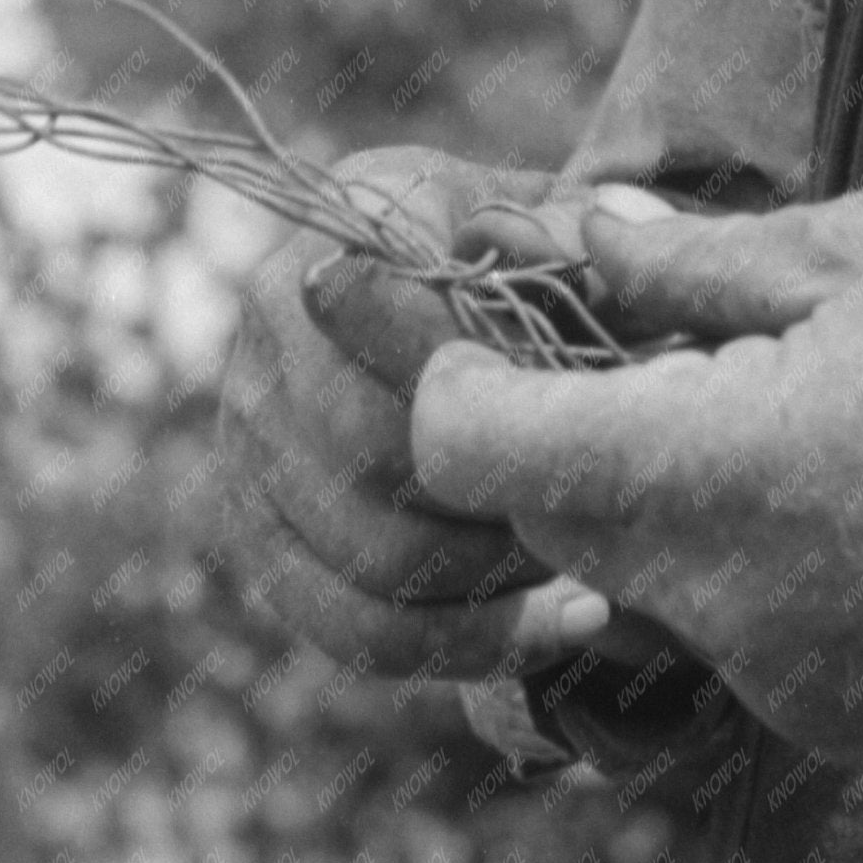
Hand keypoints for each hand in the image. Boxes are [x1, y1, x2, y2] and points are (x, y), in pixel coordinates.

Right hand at [213, 144, 635, 683]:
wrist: (430, 295)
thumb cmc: (518, 256)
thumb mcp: (556, 217)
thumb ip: (584, 237)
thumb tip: (613, 254)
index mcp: (345, 229)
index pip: (413, 330)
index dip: (511, 390)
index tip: (599, 420)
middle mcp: (271, 329)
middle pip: (383, 456)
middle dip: (506, 497)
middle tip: (603, 506)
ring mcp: (249, 439)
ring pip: (373, 561)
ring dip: (500, 578)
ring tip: (589, 559)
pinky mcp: (255, 534)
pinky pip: (354, 630)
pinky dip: (466, 646)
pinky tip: (559, 623)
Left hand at [409, 184, 862, 751]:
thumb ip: (703, 260)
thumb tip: (587, 233)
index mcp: (711, 472)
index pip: (471, 450)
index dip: (445, 376)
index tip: (479, 313)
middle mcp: (721, 603)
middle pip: (547, 516)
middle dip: (560, 424)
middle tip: (638, 323)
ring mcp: (780, 678)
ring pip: (642, 570)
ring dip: (665, 483)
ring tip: (788, 387)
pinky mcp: (840, 716)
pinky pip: (734, 622)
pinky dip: (748, 549)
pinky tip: (862, 476)